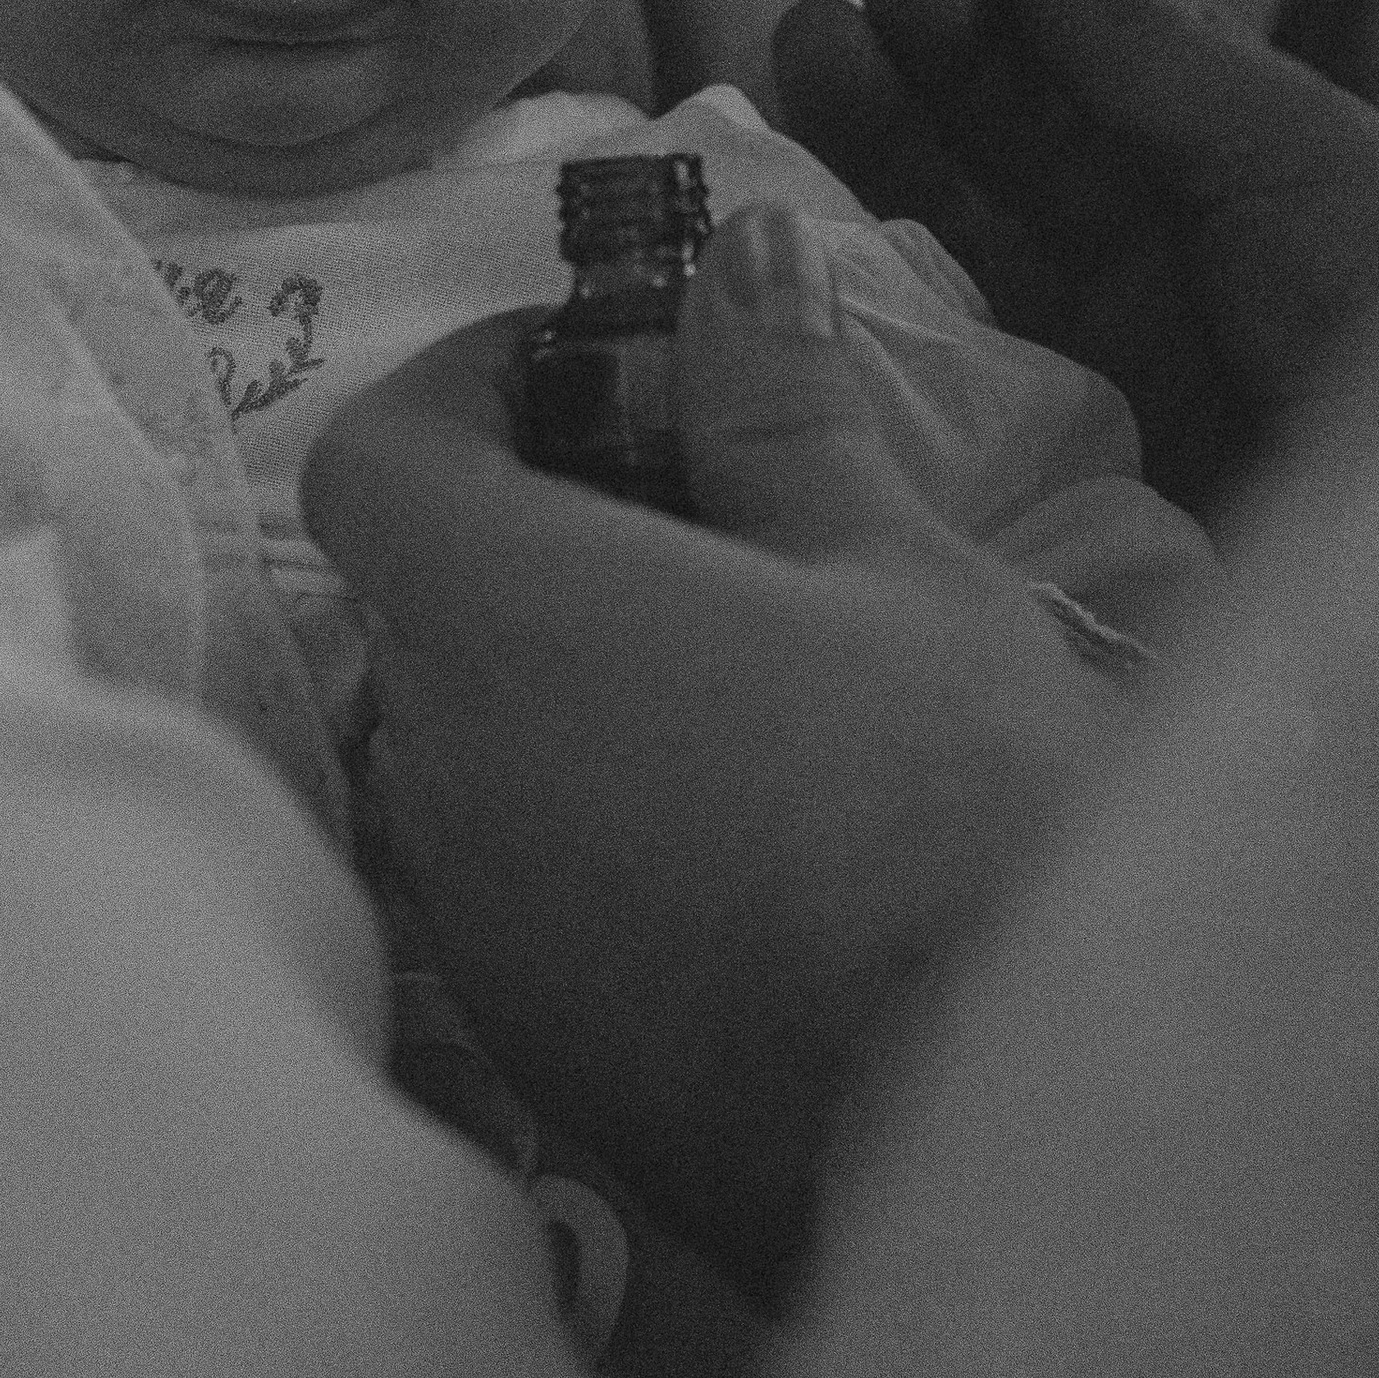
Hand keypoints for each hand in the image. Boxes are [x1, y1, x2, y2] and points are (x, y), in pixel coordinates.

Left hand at [306, 207, 1113, 1291]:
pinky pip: (517, 874)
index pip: (376, 455)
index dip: (466, 387)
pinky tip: (758, 827)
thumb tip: (742, 259)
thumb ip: (776, 407)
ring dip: (572, 679)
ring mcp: (469, 922)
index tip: (598, 371)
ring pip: (471, 739)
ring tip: (760, 673)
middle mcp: (436, 766)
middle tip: (720, 511)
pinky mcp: (529, 1043)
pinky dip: (595, 813)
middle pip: (422, 597)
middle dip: (546, 528)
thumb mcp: (887, 563)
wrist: (1002, 1118)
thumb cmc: (947, 798)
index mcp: (495, 614)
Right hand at [769, 0, 1378, 517]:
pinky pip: (933, 363)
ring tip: (815, 52)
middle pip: (1011, 140)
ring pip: (957, 233)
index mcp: (1236, 174)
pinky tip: (815, 214)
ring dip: (880, 136)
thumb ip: (1150, 41)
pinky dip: (865, 285)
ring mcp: (1094, 363)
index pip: (1094, 59)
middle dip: (930, 52)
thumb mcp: (1293, 153)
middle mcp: (1159, 262)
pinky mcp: (1036, 468)